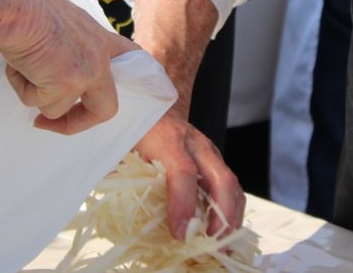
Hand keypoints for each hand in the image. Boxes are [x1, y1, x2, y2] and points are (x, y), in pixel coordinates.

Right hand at [0, 0, 139, 134]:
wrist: (17, 4)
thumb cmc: (27, 4)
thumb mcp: (58, 19)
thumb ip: (67, 43)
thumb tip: (48, 59)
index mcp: (98, 37)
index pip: (129, 56)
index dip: (128, 76)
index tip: (115, 87)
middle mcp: (99, 57)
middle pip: (106, 108)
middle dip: (78, 122)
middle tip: (51, 121)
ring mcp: (85, 74)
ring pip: (57, 108)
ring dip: (33, 92)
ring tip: (21, 64)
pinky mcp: (65, 86)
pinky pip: (36, 102)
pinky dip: (22, 87)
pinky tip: (18, 63)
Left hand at [135, 110, 243, 239]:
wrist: (158, 108)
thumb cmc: (140, 130)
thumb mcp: (125, 148)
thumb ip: (123, 175)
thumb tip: (121, 209)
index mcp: (168, 140)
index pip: (183, 172)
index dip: (183, 204)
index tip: (180, 231)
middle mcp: (196, 145)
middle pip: (221, 178)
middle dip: (222, 213)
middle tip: (211, 239)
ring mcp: (210, 153)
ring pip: (232, 184)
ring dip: (231, 216)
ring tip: (222, 243)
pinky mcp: (216, 163)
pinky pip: (232, 187)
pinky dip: (232, 211)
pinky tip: (224, 231)